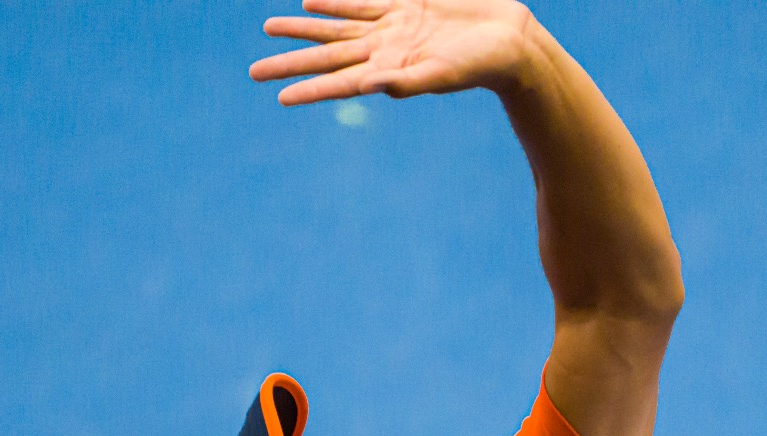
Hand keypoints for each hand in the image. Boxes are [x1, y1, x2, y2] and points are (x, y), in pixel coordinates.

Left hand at [251, 0, 539, 104]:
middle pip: (326, 55)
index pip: (338, 81)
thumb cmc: (483, 65)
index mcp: (389, 70)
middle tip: (253, 71)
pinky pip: (361, 1)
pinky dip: (335, 2)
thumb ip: (408, 80)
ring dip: (304, 27)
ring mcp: (393, 28)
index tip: (277, 96)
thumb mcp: (445, 73)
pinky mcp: (407, 6)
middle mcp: (385, 51)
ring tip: (269, 26)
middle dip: (291, 59)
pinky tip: (311, 0)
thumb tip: (371, 86)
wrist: (513, 42)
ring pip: (336, 27)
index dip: (307, 86)